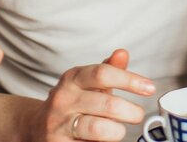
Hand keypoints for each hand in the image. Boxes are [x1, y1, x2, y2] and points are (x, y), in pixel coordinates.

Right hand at [33, 49, 155, 141]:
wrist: (37, 126)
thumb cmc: (73, 103)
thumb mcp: (88, 83)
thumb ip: (108, 70)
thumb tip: (123, 53)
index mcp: (73, 78)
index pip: (103, 73)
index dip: (129, 80)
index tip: (149, 88)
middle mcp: (64, 99)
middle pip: (106, 103)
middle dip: (130, 111)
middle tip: (138, 115)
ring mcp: (59, 123)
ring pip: (97, 128)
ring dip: (117, 131)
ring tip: (120, 130)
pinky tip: (103, 141)